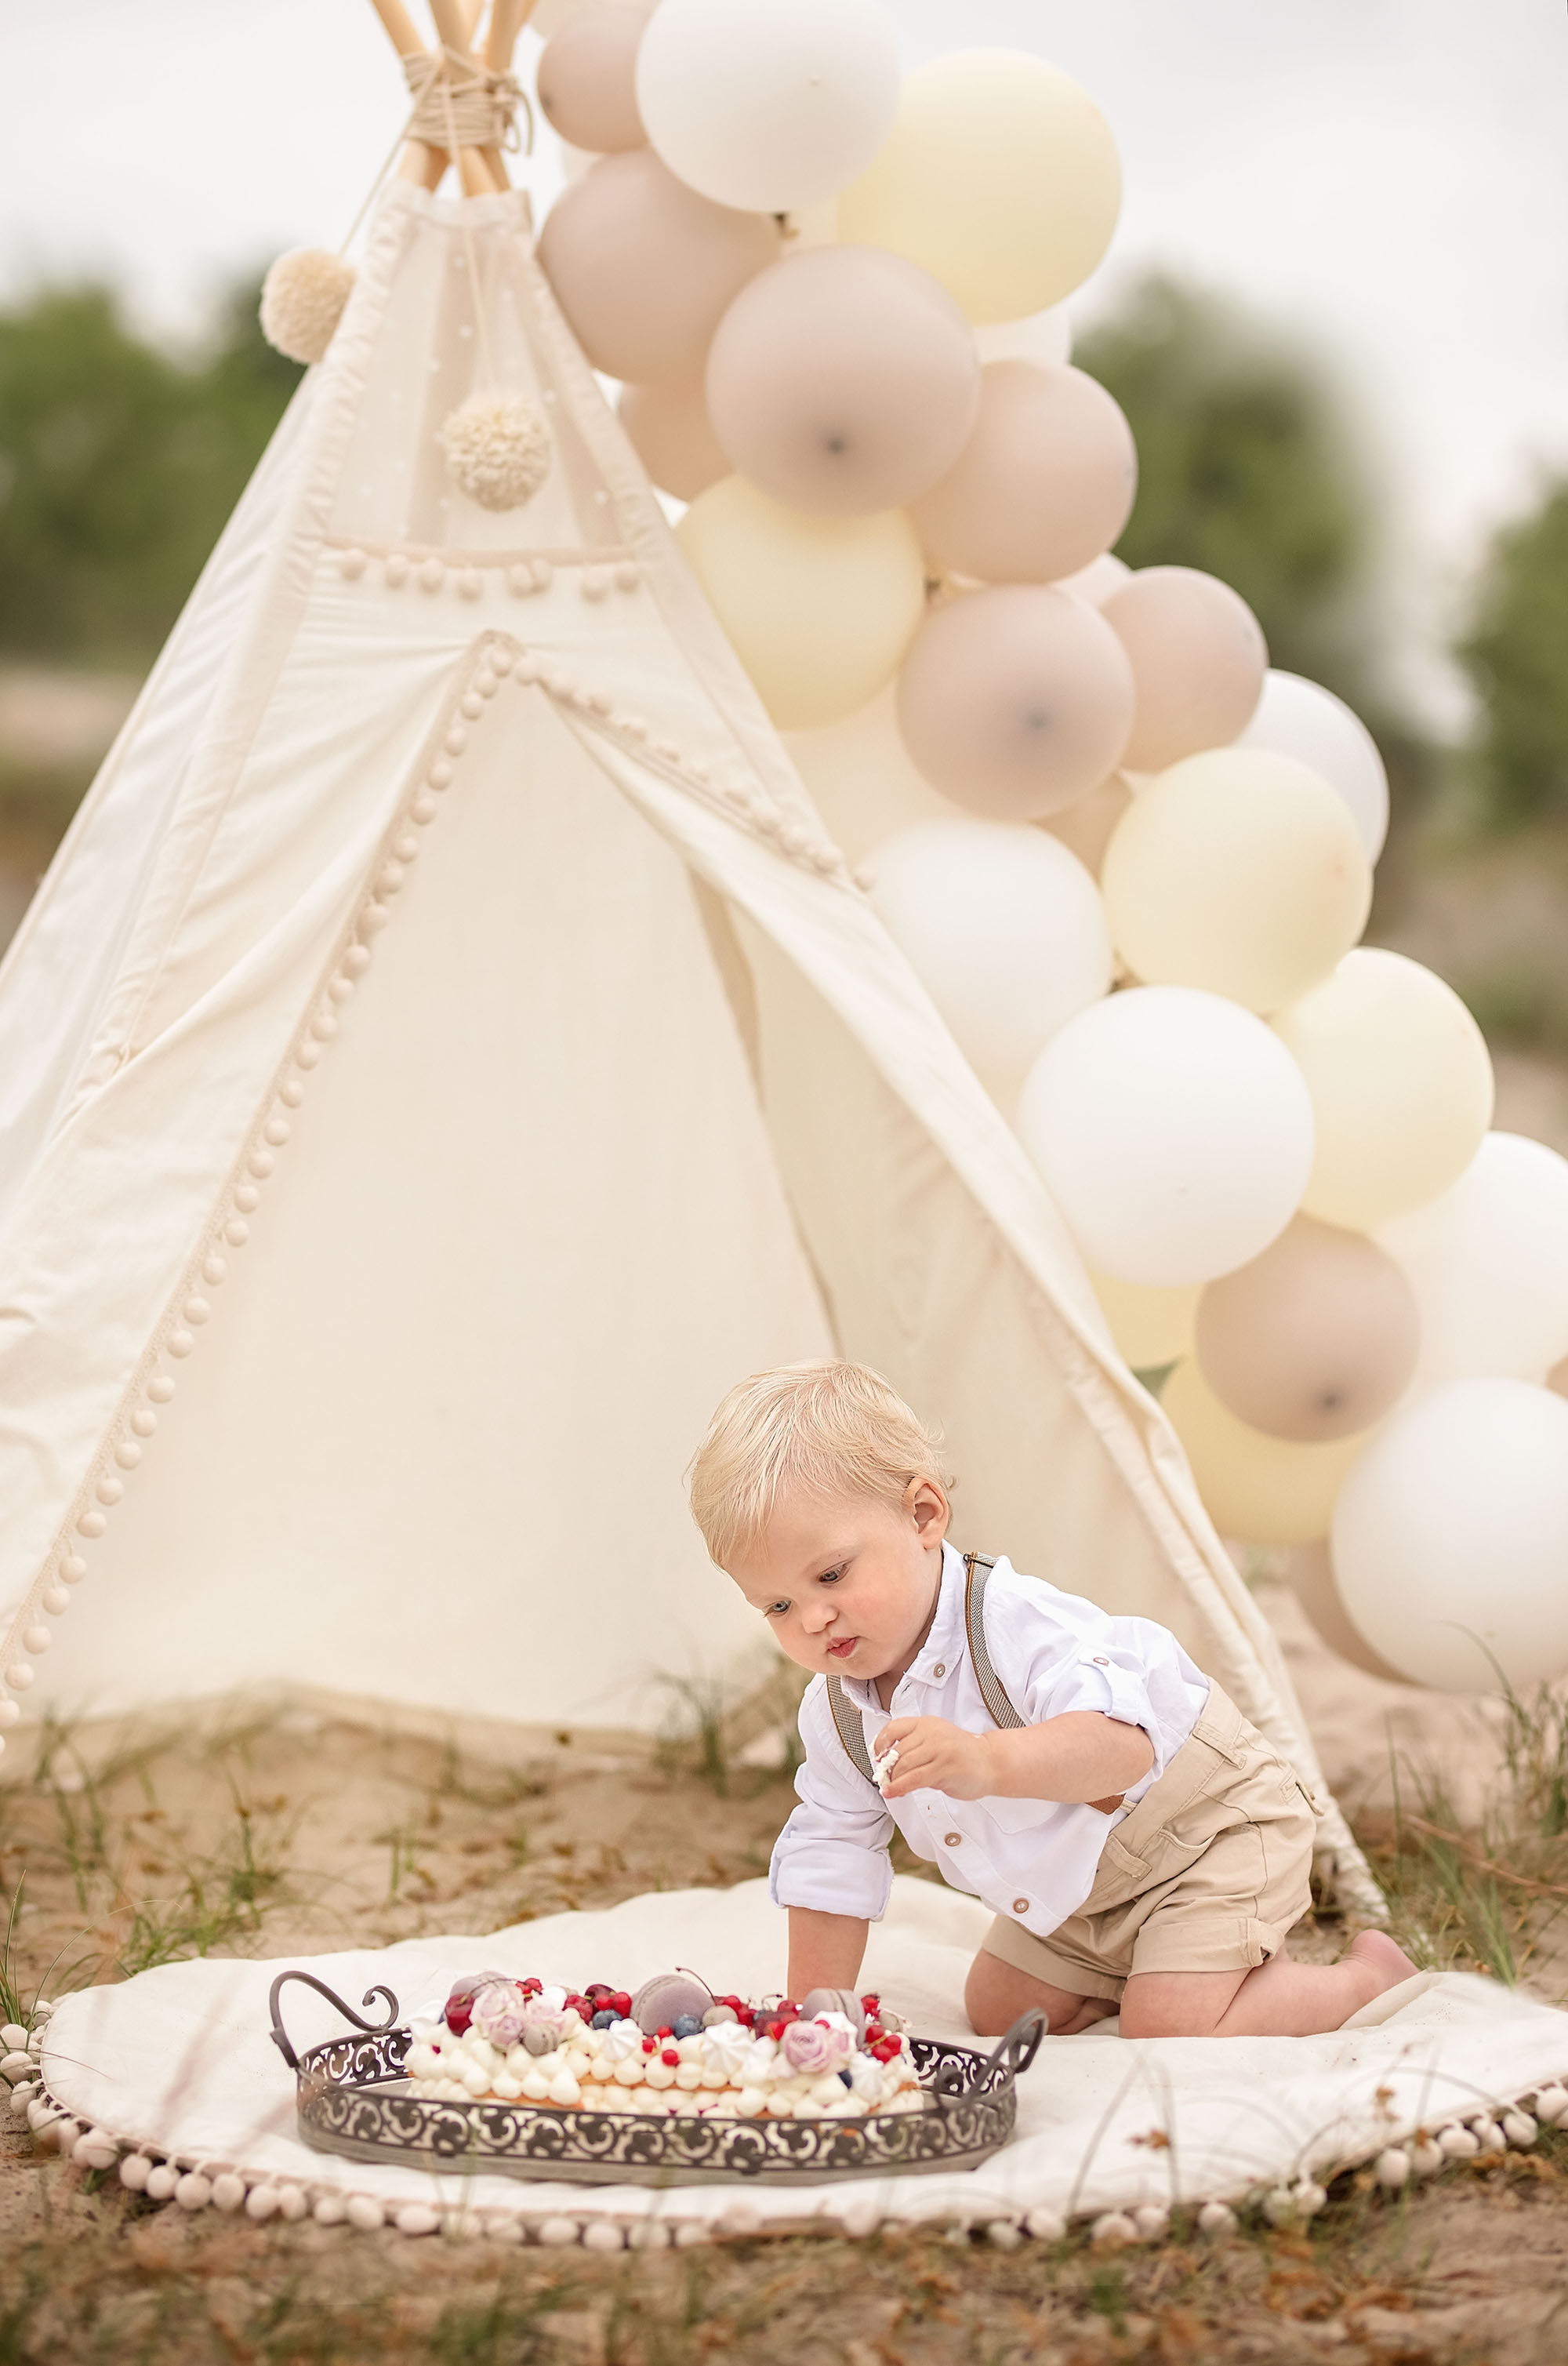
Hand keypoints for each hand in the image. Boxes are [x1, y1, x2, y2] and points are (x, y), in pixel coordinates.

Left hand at [874, 1717, 992, 1801]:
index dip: (881, 1743)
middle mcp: (932, 1733)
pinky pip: (914, 1779)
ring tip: (889, 1788)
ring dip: (892, 1780)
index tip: (877, 1756)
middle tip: (884, 1780)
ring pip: (904, 1766)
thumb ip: (916, 1749)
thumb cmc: (964, 1755)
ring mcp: (939, 1749)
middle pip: (898, 1751)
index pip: (895, 1728)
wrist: (993, 1762)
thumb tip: (890, 1767)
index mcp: (928, 1723)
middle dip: (887, 1769)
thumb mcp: (938, 1742)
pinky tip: (893, 1793)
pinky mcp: (945, 1767)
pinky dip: (899, 1788)